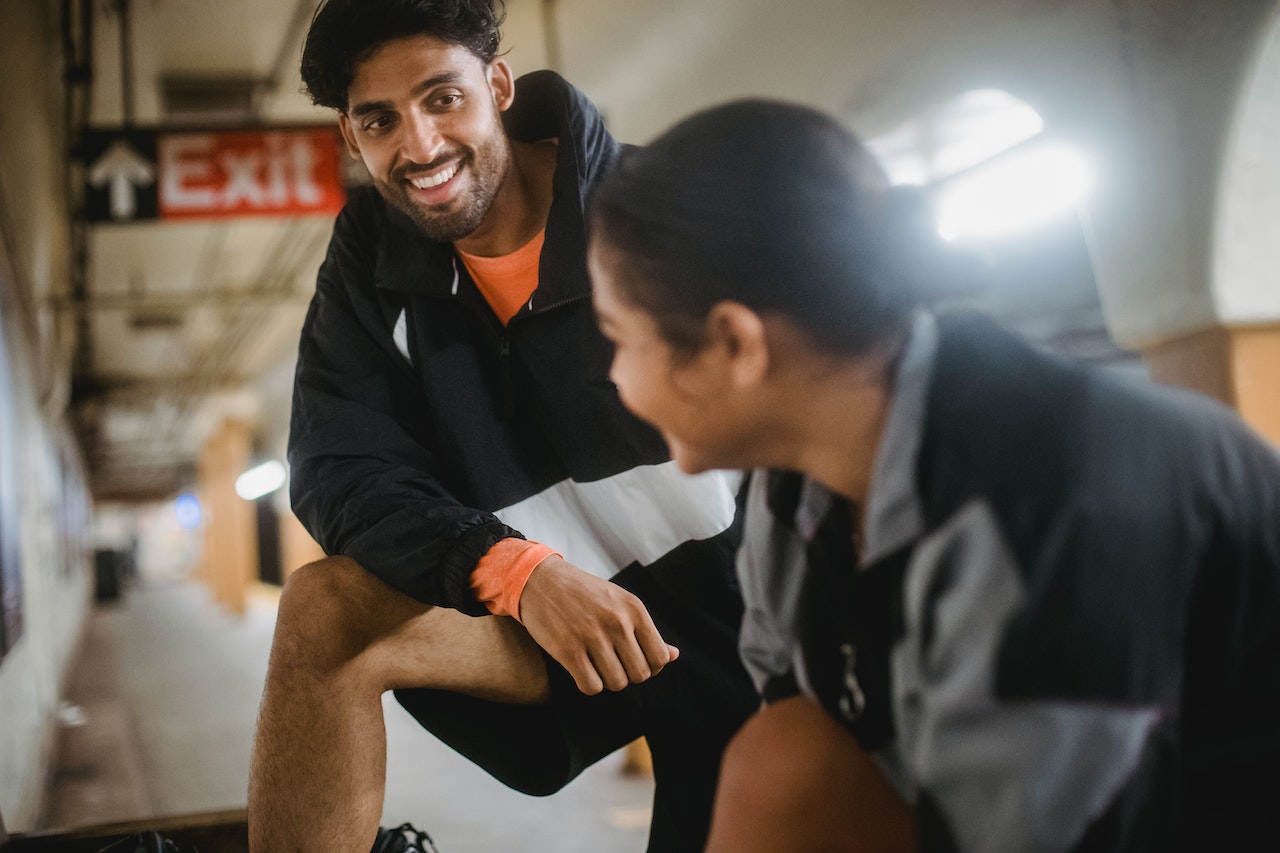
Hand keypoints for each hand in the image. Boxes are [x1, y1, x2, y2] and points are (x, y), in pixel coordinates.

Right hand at [518, 555, 678, 694]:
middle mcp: (617, 622)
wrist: (542, 581)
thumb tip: (674, 656)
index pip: (660, 658)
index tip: (633, 660)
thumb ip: (647, 631)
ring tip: (597, 664)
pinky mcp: (568, 650)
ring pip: (617, 683)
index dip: (650, 667)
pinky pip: (592, 687)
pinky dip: (590, 684)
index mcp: (634, 609)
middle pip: (639, 675)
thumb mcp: (621, 603)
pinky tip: (582, 669)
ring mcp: (592, 636)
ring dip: (608, 680)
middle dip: (628, 675)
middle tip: (613, 662)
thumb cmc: (585, 594)